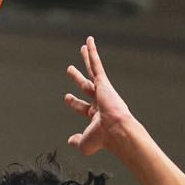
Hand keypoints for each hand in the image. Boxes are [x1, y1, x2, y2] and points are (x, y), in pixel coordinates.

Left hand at [63, 37, 136, 156]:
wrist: (117, 131)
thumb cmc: (104, 139)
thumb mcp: (85, 144)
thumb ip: (77, 141)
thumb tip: (70, 140)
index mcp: (97, 115)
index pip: (83, 107)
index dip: (74, 103)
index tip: (67, 98)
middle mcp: (100, 101)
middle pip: (86, 86)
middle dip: (78, 78)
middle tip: (70, 70)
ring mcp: (103, 91)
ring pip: (92, 70)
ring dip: (87, 58)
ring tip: (82, 47)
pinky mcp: (104, 83)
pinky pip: (96, 64)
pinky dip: (92, 52)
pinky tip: (89, 41)